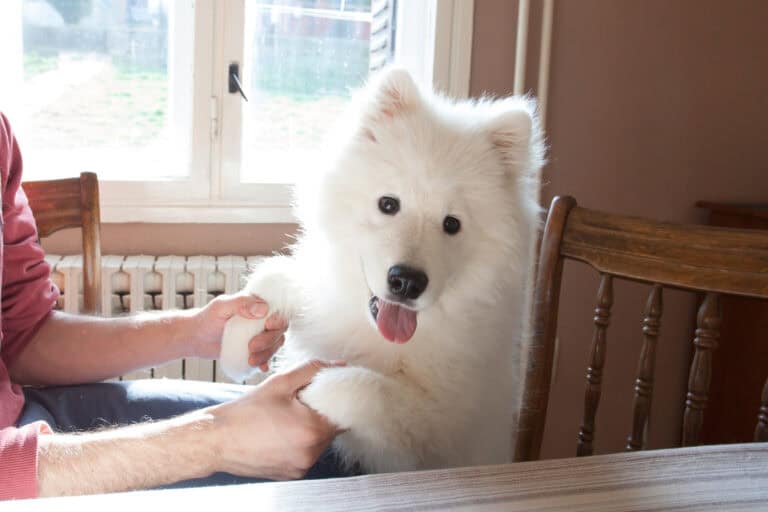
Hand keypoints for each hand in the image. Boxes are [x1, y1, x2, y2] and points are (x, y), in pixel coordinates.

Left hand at [188, 293, 287, 369]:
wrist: (195, 338)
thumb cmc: (207, 318)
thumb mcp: (221, 306)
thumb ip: (241, 304)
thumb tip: (263, 309)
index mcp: (257, 306)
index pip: (278, 313)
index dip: (278, 320)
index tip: (268, 325)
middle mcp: (261, 321)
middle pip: (278, 331)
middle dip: (269, 341)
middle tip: (252, 347)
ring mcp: (258, 336)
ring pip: (274, 345)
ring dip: (267, 354)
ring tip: (251, 361)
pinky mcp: (253, 351)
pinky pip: (266, 357)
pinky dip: (265, 363)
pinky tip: (261, 368)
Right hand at [206, 360, 344, 479]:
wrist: (216, 440)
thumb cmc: (246, 411)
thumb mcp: (280, 383)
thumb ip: (313, 370)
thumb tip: (338, 365)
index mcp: (311, 430)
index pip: (343, 415)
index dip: (338, 401)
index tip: (326, 393)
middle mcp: (310, 453)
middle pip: (332, 429)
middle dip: (322, 414)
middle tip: (302, 402)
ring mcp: (301, 467)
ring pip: (320, 443)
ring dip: (312, 428)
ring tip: (288, 417)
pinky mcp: (292, 474)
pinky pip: (306, 454)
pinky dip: (300, 442)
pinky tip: (282, 432)